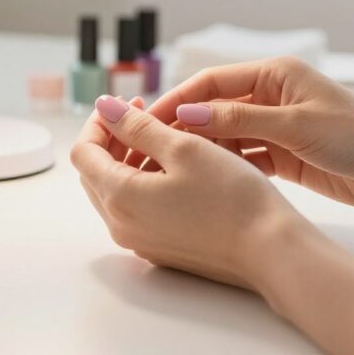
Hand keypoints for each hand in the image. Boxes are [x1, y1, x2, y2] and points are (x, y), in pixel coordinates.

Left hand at [70, 95, 306, 289]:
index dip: (98, 123)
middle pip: (94, 173)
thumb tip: (104, 108)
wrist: (270, 250)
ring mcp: (139, 241)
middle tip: (141, 115)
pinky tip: (175, 168)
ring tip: (164, 137)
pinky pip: (136, 209)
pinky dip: (144, 182)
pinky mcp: (159, 248)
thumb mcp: (183, 148)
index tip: (124, 104)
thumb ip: (137, 126)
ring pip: (115, 191)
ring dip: (129, 159)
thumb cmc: (232, 197)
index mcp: (119, 197)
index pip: (83, 153)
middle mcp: (120, 225)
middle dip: (112, 139)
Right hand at [145, 57, 353, 209]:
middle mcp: (271, 96)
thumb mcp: (295, 124)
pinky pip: (243, 157)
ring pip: (225, 135)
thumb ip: (240, 120)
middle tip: (152, 149)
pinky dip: (226, 166)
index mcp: (275, 74)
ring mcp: (276, 126)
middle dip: (184, 128)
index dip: (178, 100)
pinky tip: (208, 179)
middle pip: (213, 109)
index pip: (212, 82)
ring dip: (203, 149)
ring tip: (173, 169)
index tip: (148, 120)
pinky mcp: (283, 155)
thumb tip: (188, 115)